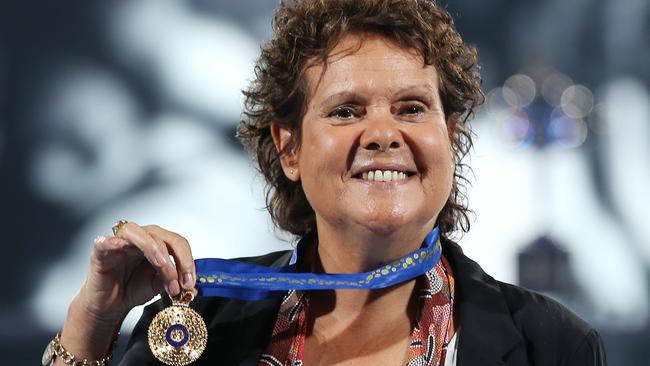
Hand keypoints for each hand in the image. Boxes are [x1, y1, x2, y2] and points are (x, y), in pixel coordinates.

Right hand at [77, 222, 196, 324]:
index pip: (178, 243)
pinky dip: (112, 241)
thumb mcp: (160, 285)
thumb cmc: (133, 288)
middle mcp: (142, 237)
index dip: (188, 261)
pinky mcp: (101, 251)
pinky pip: (104, 241)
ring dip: (156, 252)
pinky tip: (119, 246)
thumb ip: (175, 282)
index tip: (191, 284)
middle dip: (177, 261)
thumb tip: (193, 288)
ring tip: (163, 269)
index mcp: (158, 242)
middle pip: (164, 238)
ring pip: (141, 236)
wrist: (110, 304)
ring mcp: (121, 241)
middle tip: (181, 285)